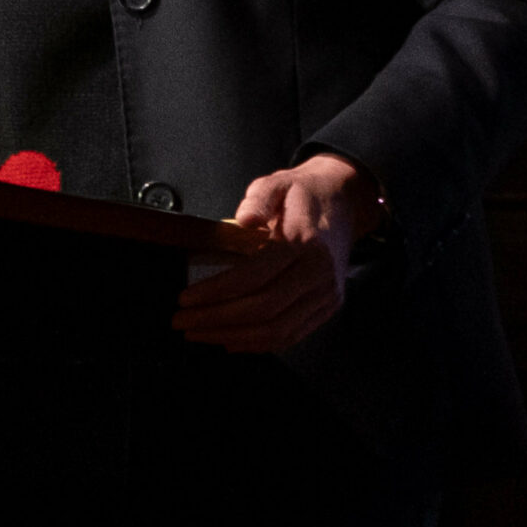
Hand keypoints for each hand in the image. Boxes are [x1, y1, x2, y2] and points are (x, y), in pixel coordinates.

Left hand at [173, 153, 380, 352]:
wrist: (344, 202)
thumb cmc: (305, 194)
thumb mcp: (278, 182)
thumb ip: (258, 199)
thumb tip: (243, 219)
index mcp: (306, 242)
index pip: (255, 276)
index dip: (217, 291)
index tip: (186, 298)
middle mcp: (319, 273)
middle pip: (263, 309)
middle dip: (216, 320)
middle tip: (183, 321)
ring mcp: (326, 294)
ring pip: (276, 331)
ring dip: (232, 337)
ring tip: (199, 333)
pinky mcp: (327, 307)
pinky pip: (290, 336)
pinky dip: (257, 344)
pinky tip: (230, 340)